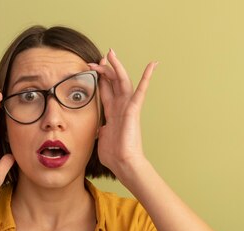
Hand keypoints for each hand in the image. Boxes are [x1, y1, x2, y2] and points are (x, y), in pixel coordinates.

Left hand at [88, 49, 157, 179]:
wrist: (123, 163)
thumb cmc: (114, 155)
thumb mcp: (102, 137)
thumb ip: (102, 128)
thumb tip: (101, 127)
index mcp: (112, 112)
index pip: (105, 90)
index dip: (100, 78)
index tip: (91, 67)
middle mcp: (120, 107)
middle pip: (113, 82)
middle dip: (105, 68)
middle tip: (99, 57)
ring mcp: (128, 107)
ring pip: (123, 81)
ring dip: (116, 67)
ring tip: (110, 53)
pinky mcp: (133, 110)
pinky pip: (140, 91)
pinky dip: (146, 78)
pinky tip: (152, 65)